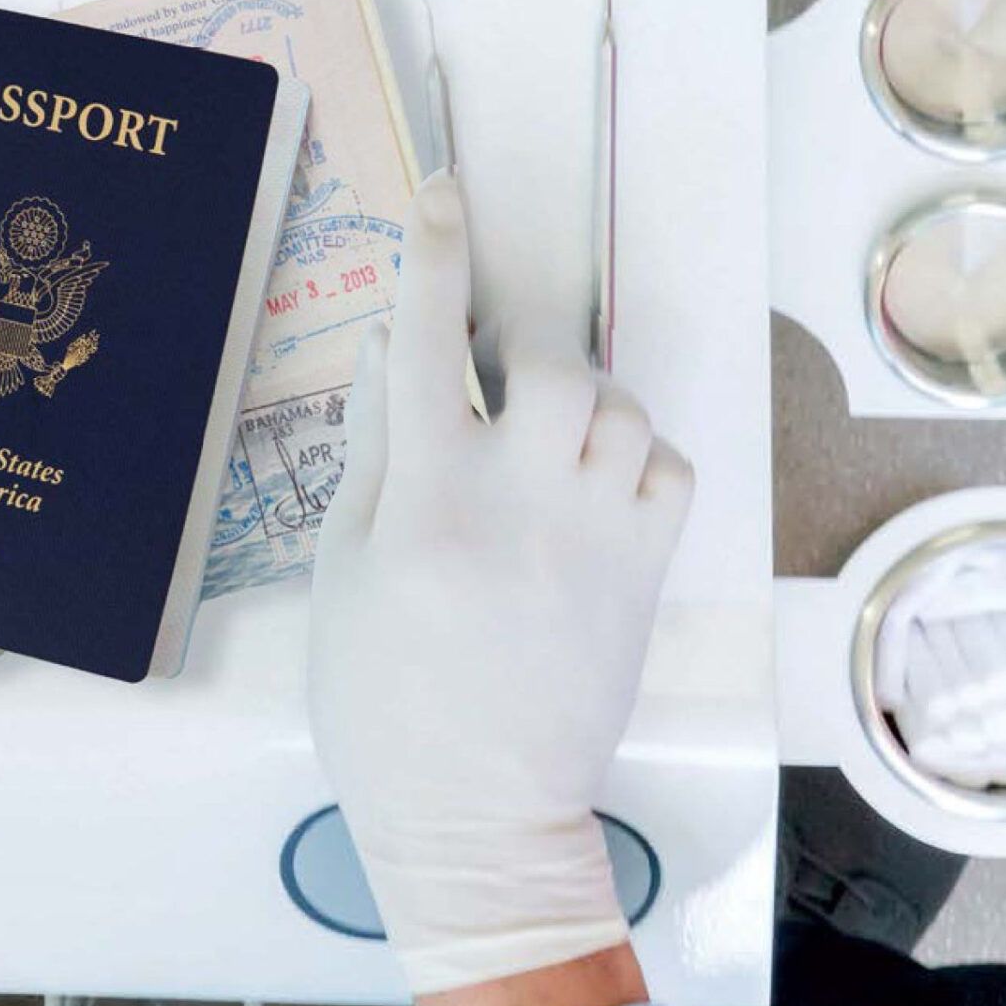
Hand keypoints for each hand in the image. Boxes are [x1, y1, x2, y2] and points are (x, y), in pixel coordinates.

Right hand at [308, 174, 692, 1001]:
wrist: (477, 815)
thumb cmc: (380, 703)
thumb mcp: (338, 574)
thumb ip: (371, 453)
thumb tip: (389, 349)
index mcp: (422, 500)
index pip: (425, 341)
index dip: (433, 252)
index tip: (442, 189)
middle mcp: (518, 500)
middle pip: (546, 358)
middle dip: (517, 344)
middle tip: (490, 378)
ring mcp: (595, 534)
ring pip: (616, 403)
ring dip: (579, 399)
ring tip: (542, 444)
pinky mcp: (648, 571)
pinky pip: (667, 464)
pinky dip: (637, 456)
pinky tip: (595, 490)